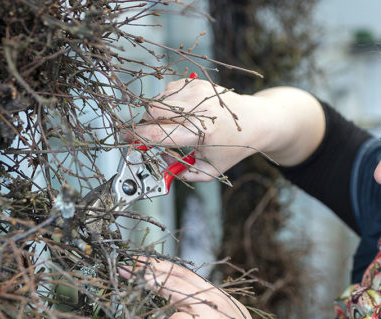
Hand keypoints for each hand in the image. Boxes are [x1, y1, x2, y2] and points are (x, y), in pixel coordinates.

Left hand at [119, 258, 277, 318]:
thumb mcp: (223, 311)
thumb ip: (201, 300)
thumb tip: (174, 288)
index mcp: (215, 295)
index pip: (182, 275)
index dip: (159, 266)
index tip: (137, 261)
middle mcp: (211, 306)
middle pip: (174, 287)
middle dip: (148, 279)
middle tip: (127, 272)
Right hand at [122, 78, 260, 181]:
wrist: (255, 121)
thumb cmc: (232, 147)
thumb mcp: (210, 170)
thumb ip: (183, 173)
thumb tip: (159, 167)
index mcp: (202, 133)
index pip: (159, 133)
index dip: (137, 136)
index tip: (125, 138)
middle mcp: (199, 109)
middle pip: (152, 111)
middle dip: (145, 123)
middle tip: (150, 134)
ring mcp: (196, 92)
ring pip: (157, 100)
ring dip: (156, 114)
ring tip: (173, 125)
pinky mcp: (195, 83)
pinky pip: (167, 91)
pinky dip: (167, 103)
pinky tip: (182, 113)